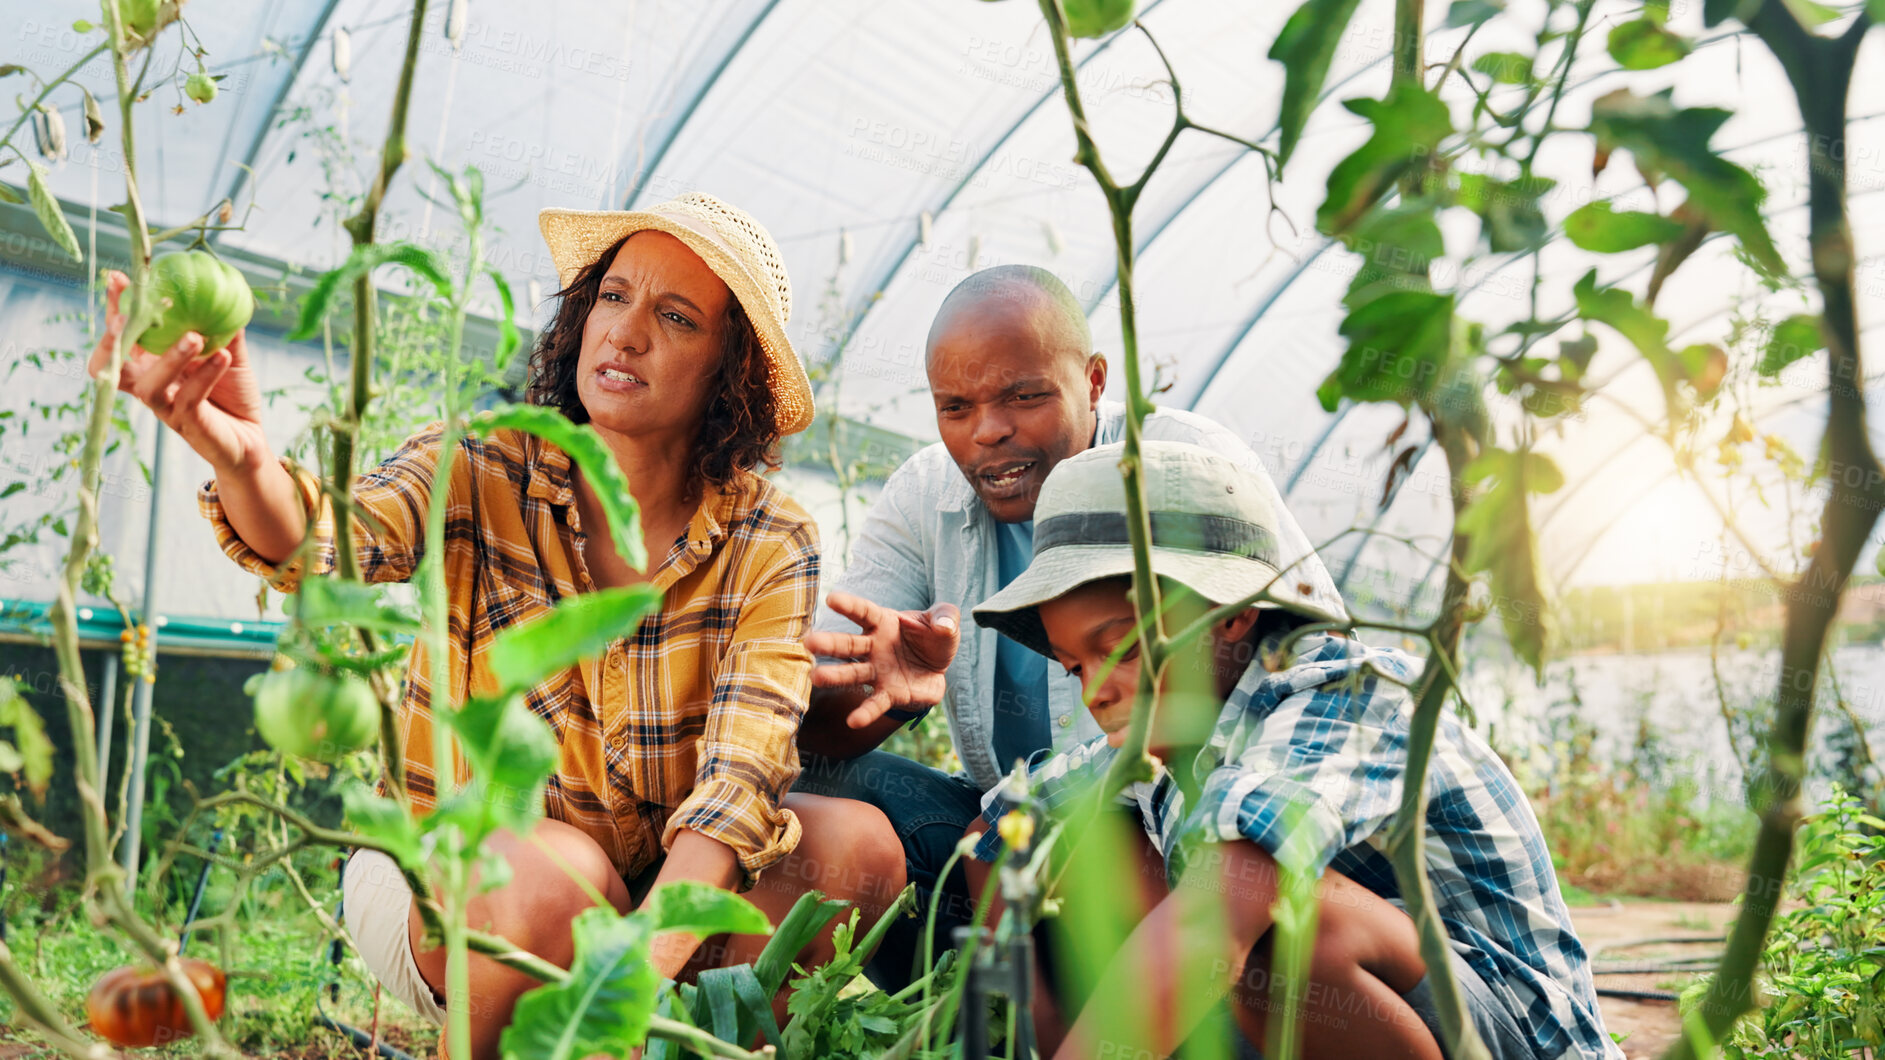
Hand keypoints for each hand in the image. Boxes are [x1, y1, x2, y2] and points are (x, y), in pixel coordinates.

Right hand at [88, 270, 270, 475]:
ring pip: (149, 385)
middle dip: (113, 339)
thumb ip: (223, 327)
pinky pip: (189, 399)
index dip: (115, 308)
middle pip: (111, 366)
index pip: (122, 336)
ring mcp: (165, 407)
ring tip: (195, 336)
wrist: (250, 439)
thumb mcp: (228, 353)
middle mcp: (150, 385)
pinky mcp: (188, 424)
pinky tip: (224, 355)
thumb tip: (224, 290)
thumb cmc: (232, 394)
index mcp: (151, 365)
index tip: (119, 279)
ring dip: (169, 357)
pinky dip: (206, 376)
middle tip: (129, 314)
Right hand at [805, 593, 958, 727]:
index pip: (863, 611)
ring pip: (853, 672)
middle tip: (809, 642)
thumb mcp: (946, 622)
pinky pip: (875, 703)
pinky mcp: (889, 694)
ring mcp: (878, 671)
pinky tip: (853, 722)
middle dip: (829, 643)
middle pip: (848, 643)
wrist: (938, 670)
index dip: (848, 604)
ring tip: (816, 677)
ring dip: (835, 676)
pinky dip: (866, 713)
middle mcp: (874, 646)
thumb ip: (947, 617)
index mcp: (884, 622)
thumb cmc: (935, 638)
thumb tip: (943, 626)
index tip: (831, 598)